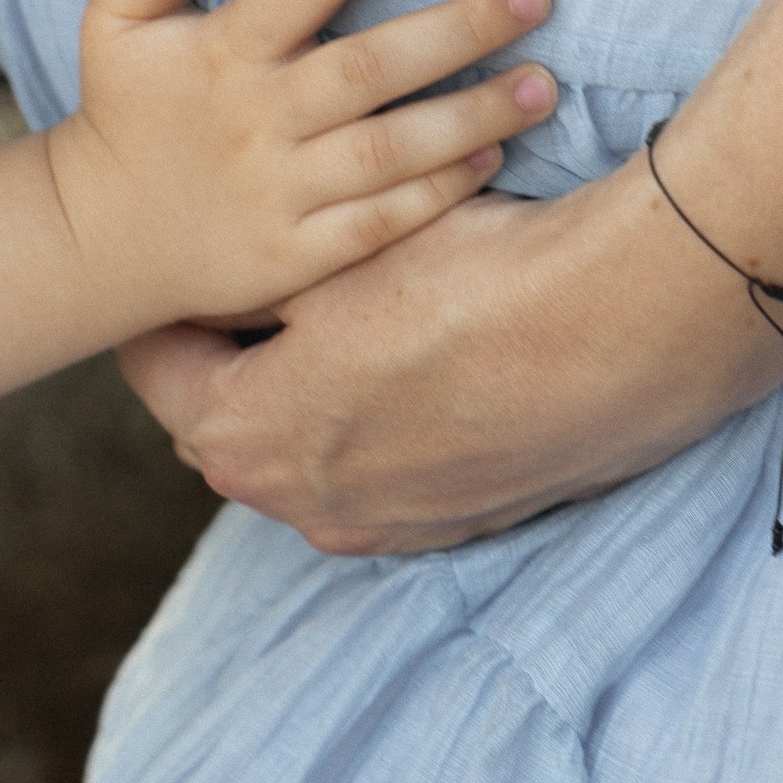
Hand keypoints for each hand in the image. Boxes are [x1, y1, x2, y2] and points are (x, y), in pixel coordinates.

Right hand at [45, 0, 556, 332]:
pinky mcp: (295, 256)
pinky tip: (494, 157)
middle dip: (458, 27)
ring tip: (543, 83)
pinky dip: (438, 194)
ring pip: (388, 153)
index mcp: (221, 52)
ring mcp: (277, 193)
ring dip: (471, 116)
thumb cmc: (130, 107)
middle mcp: (253, 120)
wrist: (101, 238)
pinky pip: (379, 224)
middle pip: (368, 67)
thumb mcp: (114, 14)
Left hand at [119, 153, 782, 553]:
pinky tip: (420, 361)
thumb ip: (251, 286)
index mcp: (245, 440)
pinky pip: (388, 476)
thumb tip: (214, 283)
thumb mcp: (330, 260)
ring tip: (343, 311)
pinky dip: (383, 425)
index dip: (167, 302)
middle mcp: (305, 506)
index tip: (187, 256)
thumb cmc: (470, 275)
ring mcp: (388, 526)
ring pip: (309, 454)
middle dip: (227, 354)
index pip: (156, 368)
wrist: (626, 321)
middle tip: (256, 273)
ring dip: (306, 395)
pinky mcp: (465, 525)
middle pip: (227, 422)